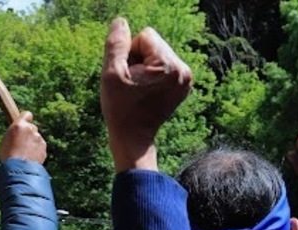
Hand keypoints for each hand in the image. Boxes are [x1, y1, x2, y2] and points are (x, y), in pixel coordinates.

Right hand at [0, 112, 46, 163]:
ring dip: (32, 143)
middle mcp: (31, 129)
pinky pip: (40, 147)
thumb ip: (15, 133)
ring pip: (36, 138)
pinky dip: (36, 151)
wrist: (19, 169)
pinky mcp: (44, 148)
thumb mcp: (6, 140)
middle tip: (21, 143)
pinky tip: (30, 158)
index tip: (23, 124)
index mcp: (19, 125)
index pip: (27, 114)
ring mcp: (39, 139)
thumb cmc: (8, 156)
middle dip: (29, 133)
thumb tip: (19, 134)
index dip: (25, 119)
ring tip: (24, 154)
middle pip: (32, 127)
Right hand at [101, 18, 192, 172]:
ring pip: (158, 55)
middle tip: (133, 85)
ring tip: (139, 90)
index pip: (145, 35)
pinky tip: (146, 93)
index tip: (128, 77)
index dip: (130, 53)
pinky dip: (153, 76)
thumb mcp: (111, 75)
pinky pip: (164, 66)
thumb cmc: (120, 109)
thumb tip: (120, 22)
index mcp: (169, 65)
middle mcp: (183, 70)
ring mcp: (185, 79)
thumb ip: (116, 45)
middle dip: (139, 60)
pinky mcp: (183, 86)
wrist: (133, 138)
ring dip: (144, 68)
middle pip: (154, 44)